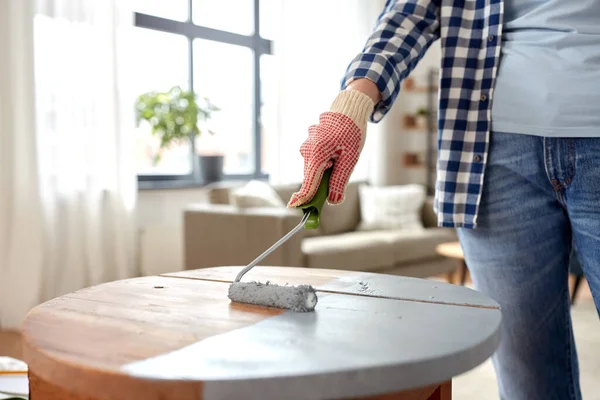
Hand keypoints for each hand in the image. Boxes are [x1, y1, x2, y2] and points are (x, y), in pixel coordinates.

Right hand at [287, 87, 374, 206]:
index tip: (294, 207)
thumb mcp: (350, 159)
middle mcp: (307, 150)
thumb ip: (340, 181)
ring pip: (315, 168)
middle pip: (312, 177)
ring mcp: (307, 146)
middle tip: (341, 167)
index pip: (308, 182)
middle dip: (325, 180)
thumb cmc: (351, 132)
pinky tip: (336, 149)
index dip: (303, 197)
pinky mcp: (309, 144)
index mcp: (316, 153)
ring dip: (327, 168)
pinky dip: (326, 160)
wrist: (348, 109)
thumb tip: (333, 200)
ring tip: (341, 153)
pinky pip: (316, 160)